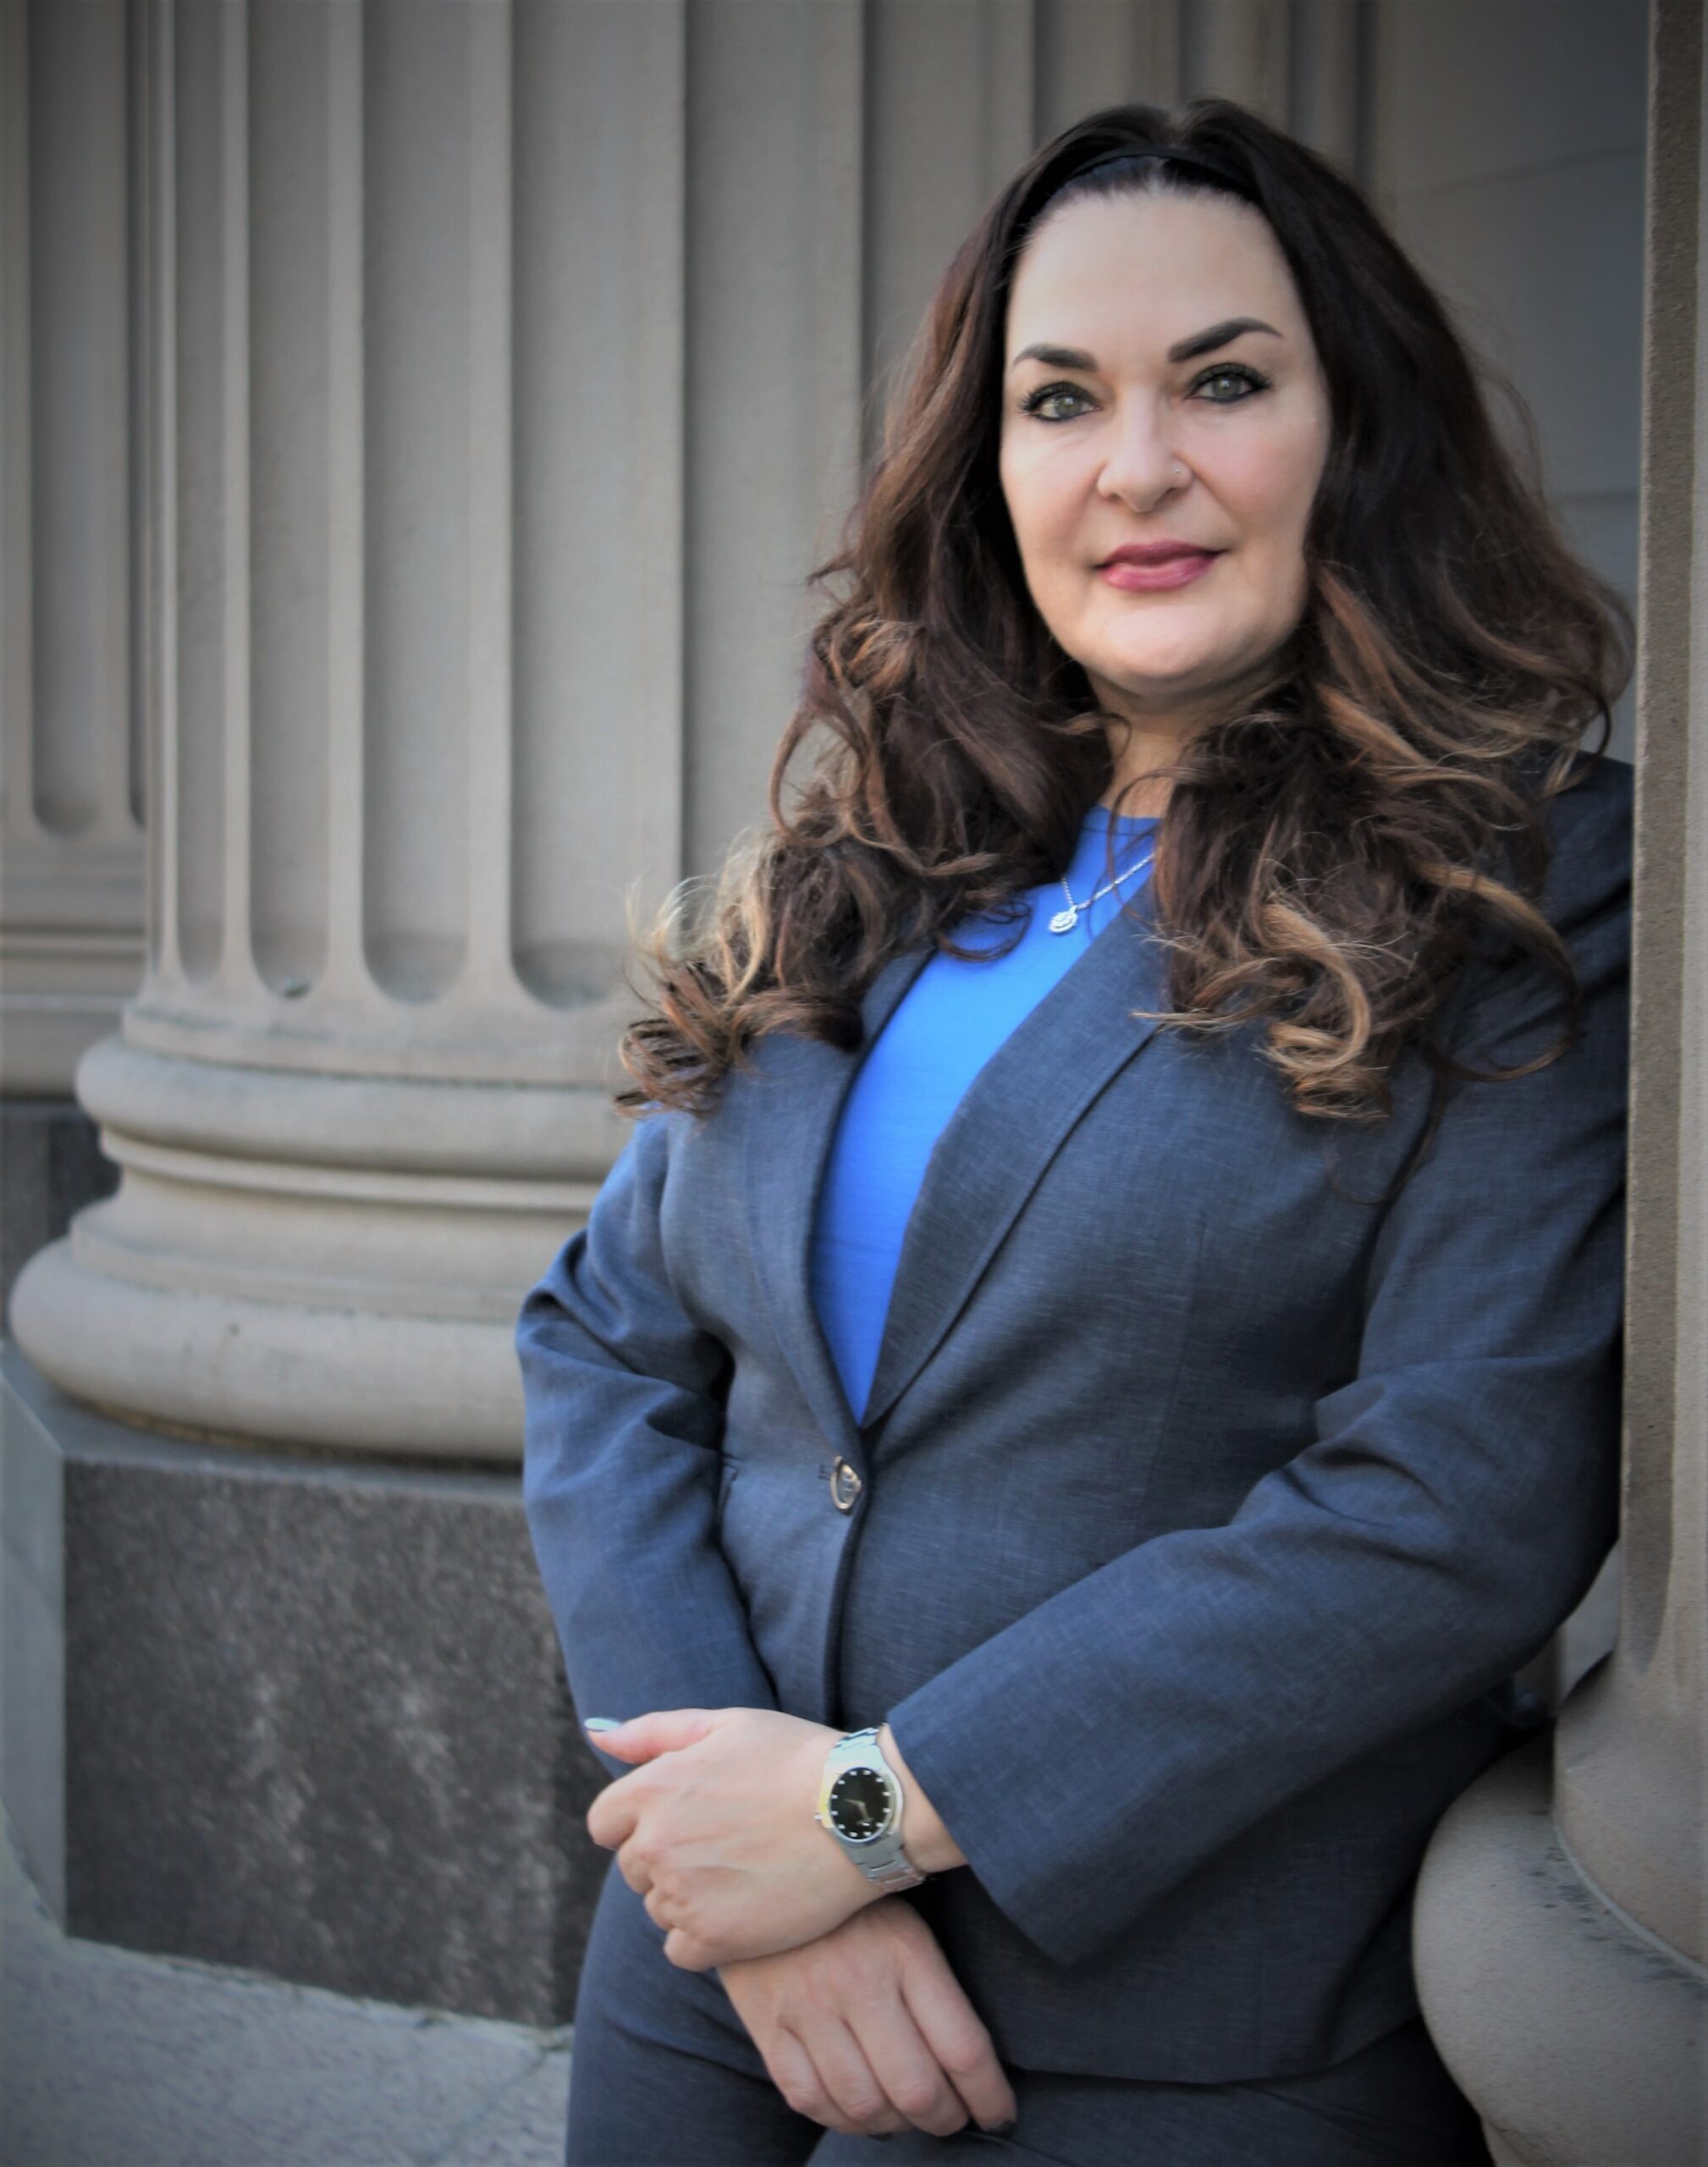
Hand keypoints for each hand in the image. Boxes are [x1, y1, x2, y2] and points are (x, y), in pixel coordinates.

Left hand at [585, 1708, 879, 1969]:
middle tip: (727, 1841)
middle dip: (667, 1856)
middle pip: (632, 1867)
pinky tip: (742, 1908)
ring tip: (744, 1869)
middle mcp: (656, 1846)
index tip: (685, 1817)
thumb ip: (652, 1732)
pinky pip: (679, 1950)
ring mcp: (683, 1897)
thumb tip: (596, 1737)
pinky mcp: (715, 1940)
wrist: (858, 1811)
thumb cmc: (795, 1758)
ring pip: (658, 1908)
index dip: (640, 1820)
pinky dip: (703, 1936)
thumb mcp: (725, 1724)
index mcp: (652, 1791)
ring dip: (688, 1896)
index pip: (604, 1824)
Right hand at [718, 1901, 1017, 2140]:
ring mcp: (808, 2007)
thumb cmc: (854, 1905)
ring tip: (907, 2116)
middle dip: (945, 2120)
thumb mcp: (908, 1923)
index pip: (963, 2049)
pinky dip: (841, 2119)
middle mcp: (858, 1982)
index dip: (990, 2098)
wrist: (765, 1870)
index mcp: (906, 1951)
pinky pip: (809, 2100)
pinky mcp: (768, 2025)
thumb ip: (938, 1986)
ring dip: (896, 2125)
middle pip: (916, 2089)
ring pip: (864, 2105)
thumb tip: (974, 2065)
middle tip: (953, 2118)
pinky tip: (858, 2110)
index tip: (1000, 2115)